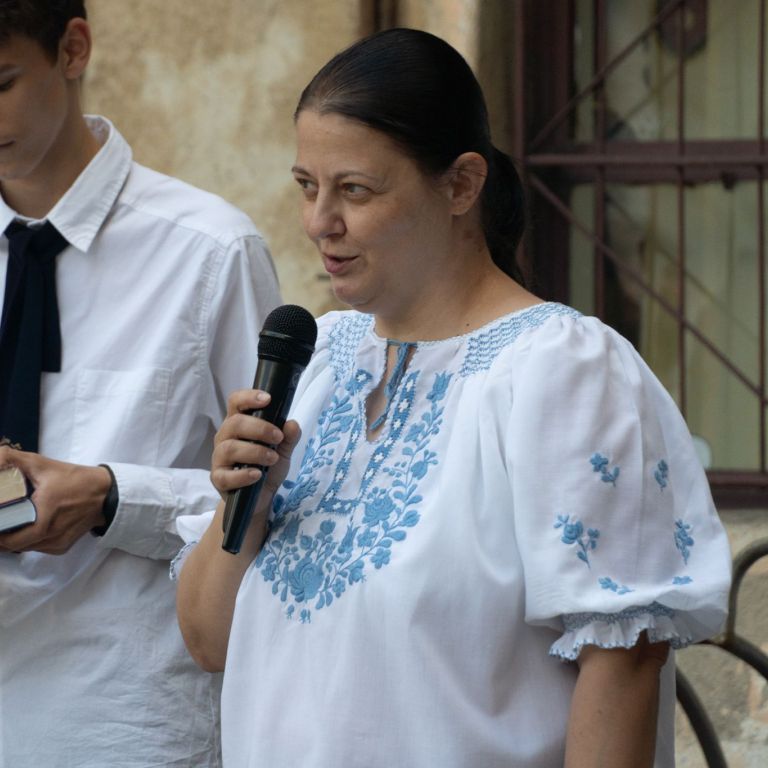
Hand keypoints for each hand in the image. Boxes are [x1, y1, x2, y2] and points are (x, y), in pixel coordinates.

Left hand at [0, 447, 110, 554]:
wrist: (106, 493)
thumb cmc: (75, 479)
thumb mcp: (42, 464)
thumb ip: (11, 458)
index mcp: (42, 518)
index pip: (7, 538)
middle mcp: (49, 536)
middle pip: (11, 546)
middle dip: (1, 535)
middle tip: (1, 518)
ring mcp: (56, 544)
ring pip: (23, 548)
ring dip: (13, 539)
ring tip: (10, 521)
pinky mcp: (62, 547)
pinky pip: (37, 548)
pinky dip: (28, 541)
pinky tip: (28, 526)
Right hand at [211, 389, 300, 507]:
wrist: (261, 497)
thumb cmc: (268, 466)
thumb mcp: (283, 450)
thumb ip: (289, 437)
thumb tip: (292, 424)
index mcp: (239, 424)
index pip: (236, 402)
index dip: (249, 397)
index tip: (267, 399)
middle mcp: (225, 437)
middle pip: (234, 423)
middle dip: (259, 428)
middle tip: (278, 437)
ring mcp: (219, 459)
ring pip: (229, 448)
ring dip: (254, 451)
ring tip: (272, 458)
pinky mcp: (219, 479)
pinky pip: (225, 476)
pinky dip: (243, 475)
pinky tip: (257, 474)